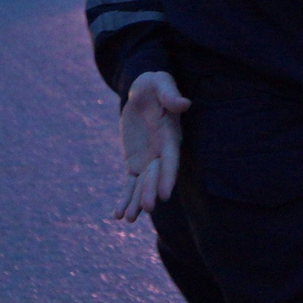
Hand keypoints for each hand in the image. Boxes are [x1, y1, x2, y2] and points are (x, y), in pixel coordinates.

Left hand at [115, 71, 190, 222]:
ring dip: (137, 201)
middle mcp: (162, 151)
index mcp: (170, 134)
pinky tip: (118, 215)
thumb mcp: (160, 83)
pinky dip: (125, 198)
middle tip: (146, 209)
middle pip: (156, 175)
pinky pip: (130, 184)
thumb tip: (184, 103)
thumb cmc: (154, 84)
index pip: (170, 158)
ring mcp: (149, 159)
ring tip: (128, 219)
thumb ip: (170, 94)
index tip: (165, 194)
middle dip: (151, 192)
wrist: (142, 92)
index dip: (168, 176)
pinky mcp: (135, 163)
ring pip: (143, 184)